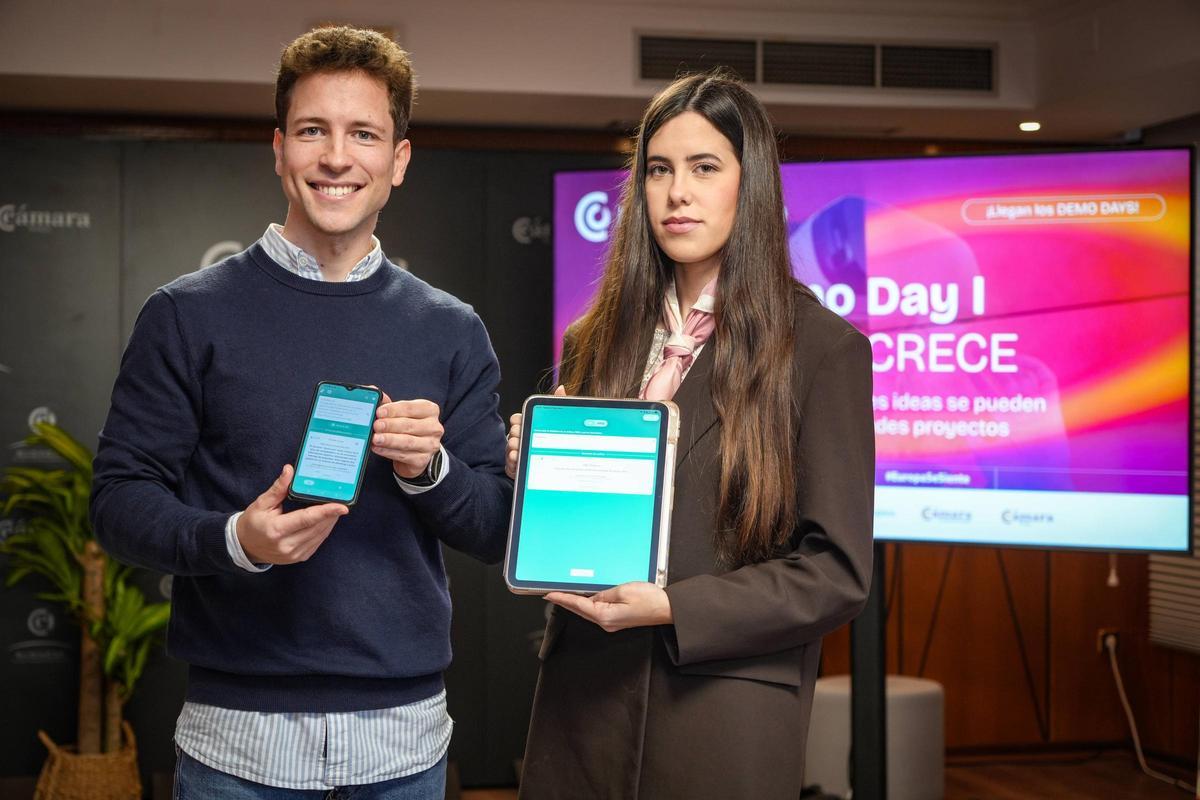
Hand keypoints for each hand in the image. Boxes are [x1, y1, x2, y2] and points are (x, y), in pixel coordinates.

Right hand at [237, 465, 347, 563]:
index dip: (326, 512)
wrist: (245, 547)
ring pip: (320, 535)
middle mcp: (287, 545)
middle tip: (341, 500)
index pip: (306, 519)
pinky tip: (327, 520)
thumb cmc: (253, 523)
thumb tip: (289, 470)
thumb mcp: (262, 503)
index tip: (342, 507)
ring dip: (330, 522)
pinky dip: (324, 530)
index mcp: (276, 530)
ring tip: (336, 508)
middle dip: (331, 514)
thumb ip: (278, 488)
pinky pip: (317, 542)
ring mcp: (294, 554)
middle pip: (317, 527)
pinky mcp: (299, 558)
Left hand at [372, 392, 443, 478]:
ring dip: (389, 440)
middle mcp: (434, 427)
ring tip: (374, 439)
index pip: (411, 408)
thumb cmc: (406, 427)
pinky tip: (378, 449)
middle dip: (390, 425)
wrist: (415, 451)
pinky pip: (404, 455)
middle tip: (375, 426)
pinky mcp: (423, 460)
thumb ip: (387, 403)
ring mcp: (430, 445)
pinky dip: (389, 452)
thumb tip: (371, 391)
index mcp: (429, 410)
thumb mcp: (400, 413)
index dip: (394, 410)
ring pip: (408, 442)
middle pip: (410, 425)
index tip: (379, 412)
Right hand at [505, 385, 565, 479]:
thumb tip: (561, 388)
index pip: (517, 419)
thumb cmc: (556, 442)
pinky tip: (516, 458)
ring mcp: (517, 452)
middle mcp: (521, 438)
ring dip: (513, 447)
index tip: (519, 420)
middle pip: (513, 432)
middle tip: (519, 433)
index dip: (518, 419)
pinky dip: (513, 461)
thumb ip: (558, 405)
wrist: (559, 468)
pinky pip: (511, 463)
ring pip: (510, 447)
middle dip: (515, 433)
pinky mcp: (516, 467)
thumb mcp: (559, 422)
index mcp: (528, 426)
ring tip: (517, 447)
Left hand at [545, 581, 672, 632]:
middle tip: (551, 594)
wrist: (666, 609)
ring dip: (576, 603)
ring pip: (588, 611)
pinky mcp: (617, 619)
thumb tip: (593, 596)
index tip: (550, 594)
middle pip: (581, 610)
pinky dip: (587, 605)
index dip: (563, 599)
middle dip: (565, 602)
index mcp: (605, 616)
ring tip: (563, 595)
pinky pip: (597, 611)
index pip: (578, 605)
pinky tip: (584, 599)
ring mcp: (612, 623)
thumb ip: (604, 593)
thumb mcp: (623, 590)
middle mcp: (606, 622)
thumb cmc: (649, 600)